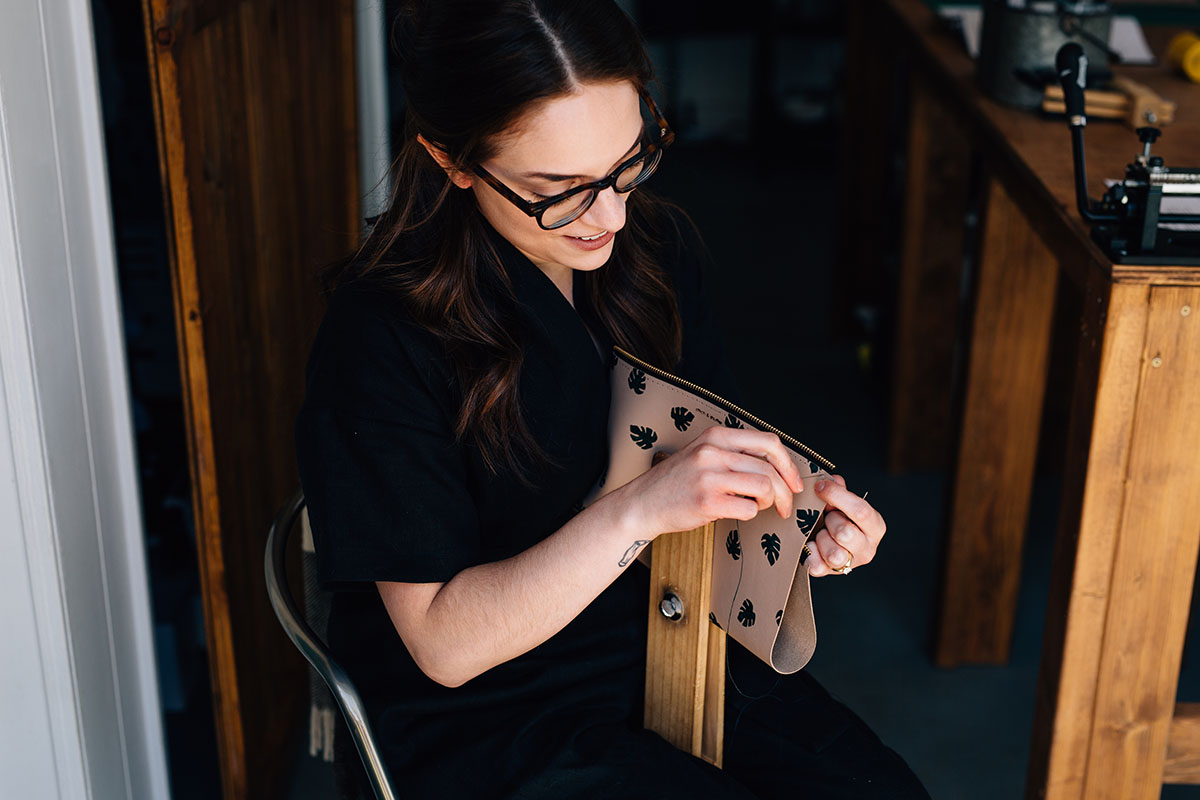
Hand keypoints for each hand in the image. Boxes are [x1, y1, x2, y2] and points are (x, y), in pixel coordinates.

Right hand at [617, 426, 804, 536]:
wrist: (642, 503)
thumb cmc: (675, 482)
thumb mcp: (703, 454)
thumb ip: (734, 454)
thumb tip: (776, 466)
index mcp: (716, 436)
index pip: (769, 442)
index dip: (788, 464)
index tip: (793, 480)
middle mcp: (713, 452)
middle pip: (770, 468)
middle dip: (785, 491)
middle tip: (784, 504)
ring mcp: (709, 477)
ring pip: (764, 487)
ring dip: (768, 502)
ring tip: (758, 507)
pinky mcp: (707, 502)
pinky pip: (748, 509)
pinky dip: (750, 514)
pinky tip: (737, 512)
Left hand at [805, 474, 885, 576]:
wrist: (830, 541)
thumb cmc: (839, 517)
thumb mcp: (843, 502)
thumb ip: (839, 490)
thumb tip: (833, 480)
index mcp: (876, 527)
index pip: (861, 511)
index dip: (837, 496)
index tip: (820, 487)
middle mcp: (868, 549)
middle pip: (845, 533)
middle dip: (829, 521)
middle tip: (826, 518)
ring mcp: (850, 564)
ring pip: (833, 553)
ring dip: (821, 539)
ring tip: (820, 533)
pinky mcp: (830, 573)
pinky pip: (817, 566)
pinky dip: (810, 553)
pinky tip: (811, 544)